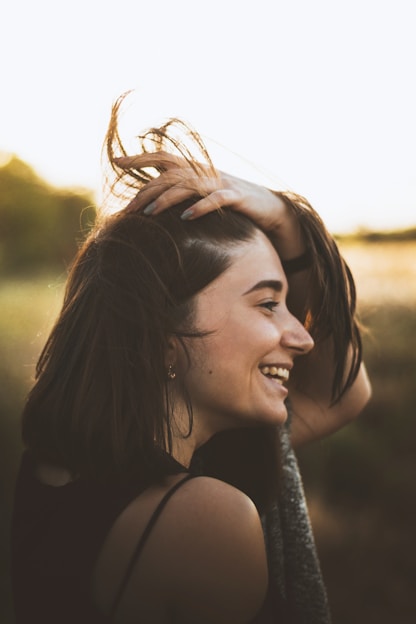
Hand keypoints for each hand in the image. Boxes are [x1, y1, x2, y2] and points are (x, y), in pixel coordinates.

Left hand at [114, 152, 304, 258]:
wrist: (270, 208)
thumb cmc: (232, 204)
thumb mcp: (203, 196)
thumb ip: (181, 193)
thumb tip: (150, 202)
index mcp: (196, 170)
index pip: (163, 158)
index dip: (140, 157)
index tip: (116, 161)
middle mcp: (206, 172)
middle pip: (170, 175)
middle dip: (147, 191)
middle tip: (128, 209)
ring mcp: (221, 183)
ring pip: (189, 185)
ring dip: (167, 199)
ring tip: (149, 214)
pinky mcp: (237, 197)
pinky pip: (217, 199)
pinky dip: (201, 207)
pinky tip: (186, 218)